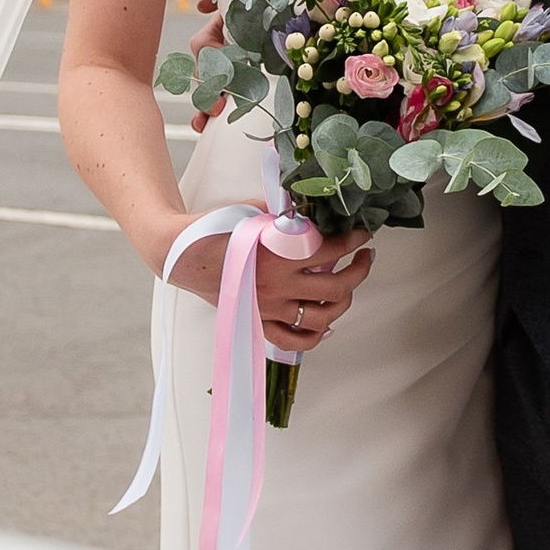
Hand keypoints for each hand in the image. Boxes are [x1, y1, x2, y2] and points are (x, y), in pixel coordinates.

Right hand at [164, 224, 370, 352]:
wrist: (184, 254)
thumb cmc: (215, 229)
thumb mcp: (255, 211)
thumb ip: (288, 214)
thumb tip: (316, 210)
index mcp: (281, 255)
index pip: (333, 249)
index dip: (355, 240)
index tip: (363, 233)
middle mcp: (280, 287)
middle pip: (337, 288)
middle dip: (360, 271)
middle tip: (365, 257)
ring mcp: (271, 308)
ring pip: (322, 317)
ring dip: (345, 302)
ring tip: (349, 286)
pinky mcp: (260, 321)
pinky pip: (294, 340)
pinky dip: (315, 336)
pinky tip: (326, 322)